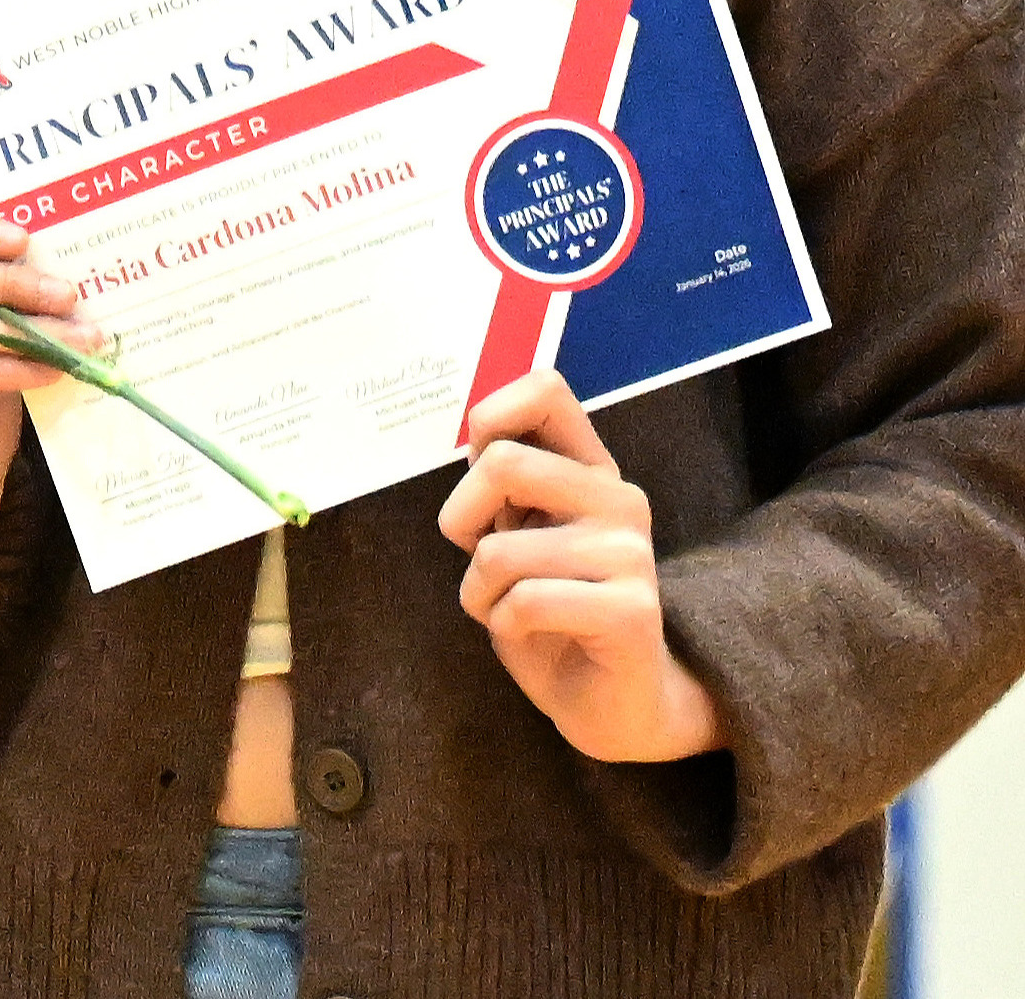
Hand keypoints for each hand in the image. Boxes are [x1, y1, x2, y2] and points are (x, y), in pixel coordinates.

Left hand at [438, 371, 721, 763]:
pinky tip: (535, 634)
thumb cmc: (550, 611)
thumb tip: (477, 423)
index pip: (547, 391)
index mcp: (588, 471)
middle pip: (502, 462)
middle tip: (481, 560)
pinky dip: (504, 625)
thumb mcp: (515, 534)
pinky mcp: (632, 610)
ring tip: (513, 610)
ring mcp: (630, 553)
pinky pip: (525, 602)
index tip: (478, 465)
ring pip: (499, 551)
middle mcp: (618, 499)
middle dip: (461, 519)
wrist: (611, 702)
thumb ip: (503, 481)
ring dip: (480, 592)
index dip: (490, 414)